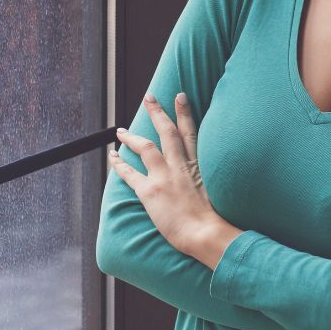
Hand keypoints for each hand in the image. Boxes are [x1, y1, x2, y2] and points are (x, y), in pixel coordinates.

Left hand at [108, 91, 219, 256]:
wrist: (205, 233)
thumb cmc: (214, 218)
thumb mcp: (217, 190)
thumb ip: (208, 178)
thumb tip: (204, 177)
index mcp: (198, 165)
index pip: (189, 132)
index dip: (184, 112)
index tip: (180, 96)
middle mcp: (180, 166)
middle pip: (166, 132)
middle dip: (157, 112)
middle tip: (149, 97)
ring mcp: (164, 177)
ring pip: (145, 147)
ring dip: (131, 137)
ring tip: (120, 130)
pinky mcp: (150, 192)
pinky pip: (130, 174)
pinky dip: (119, 164)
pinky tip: (113, 156)